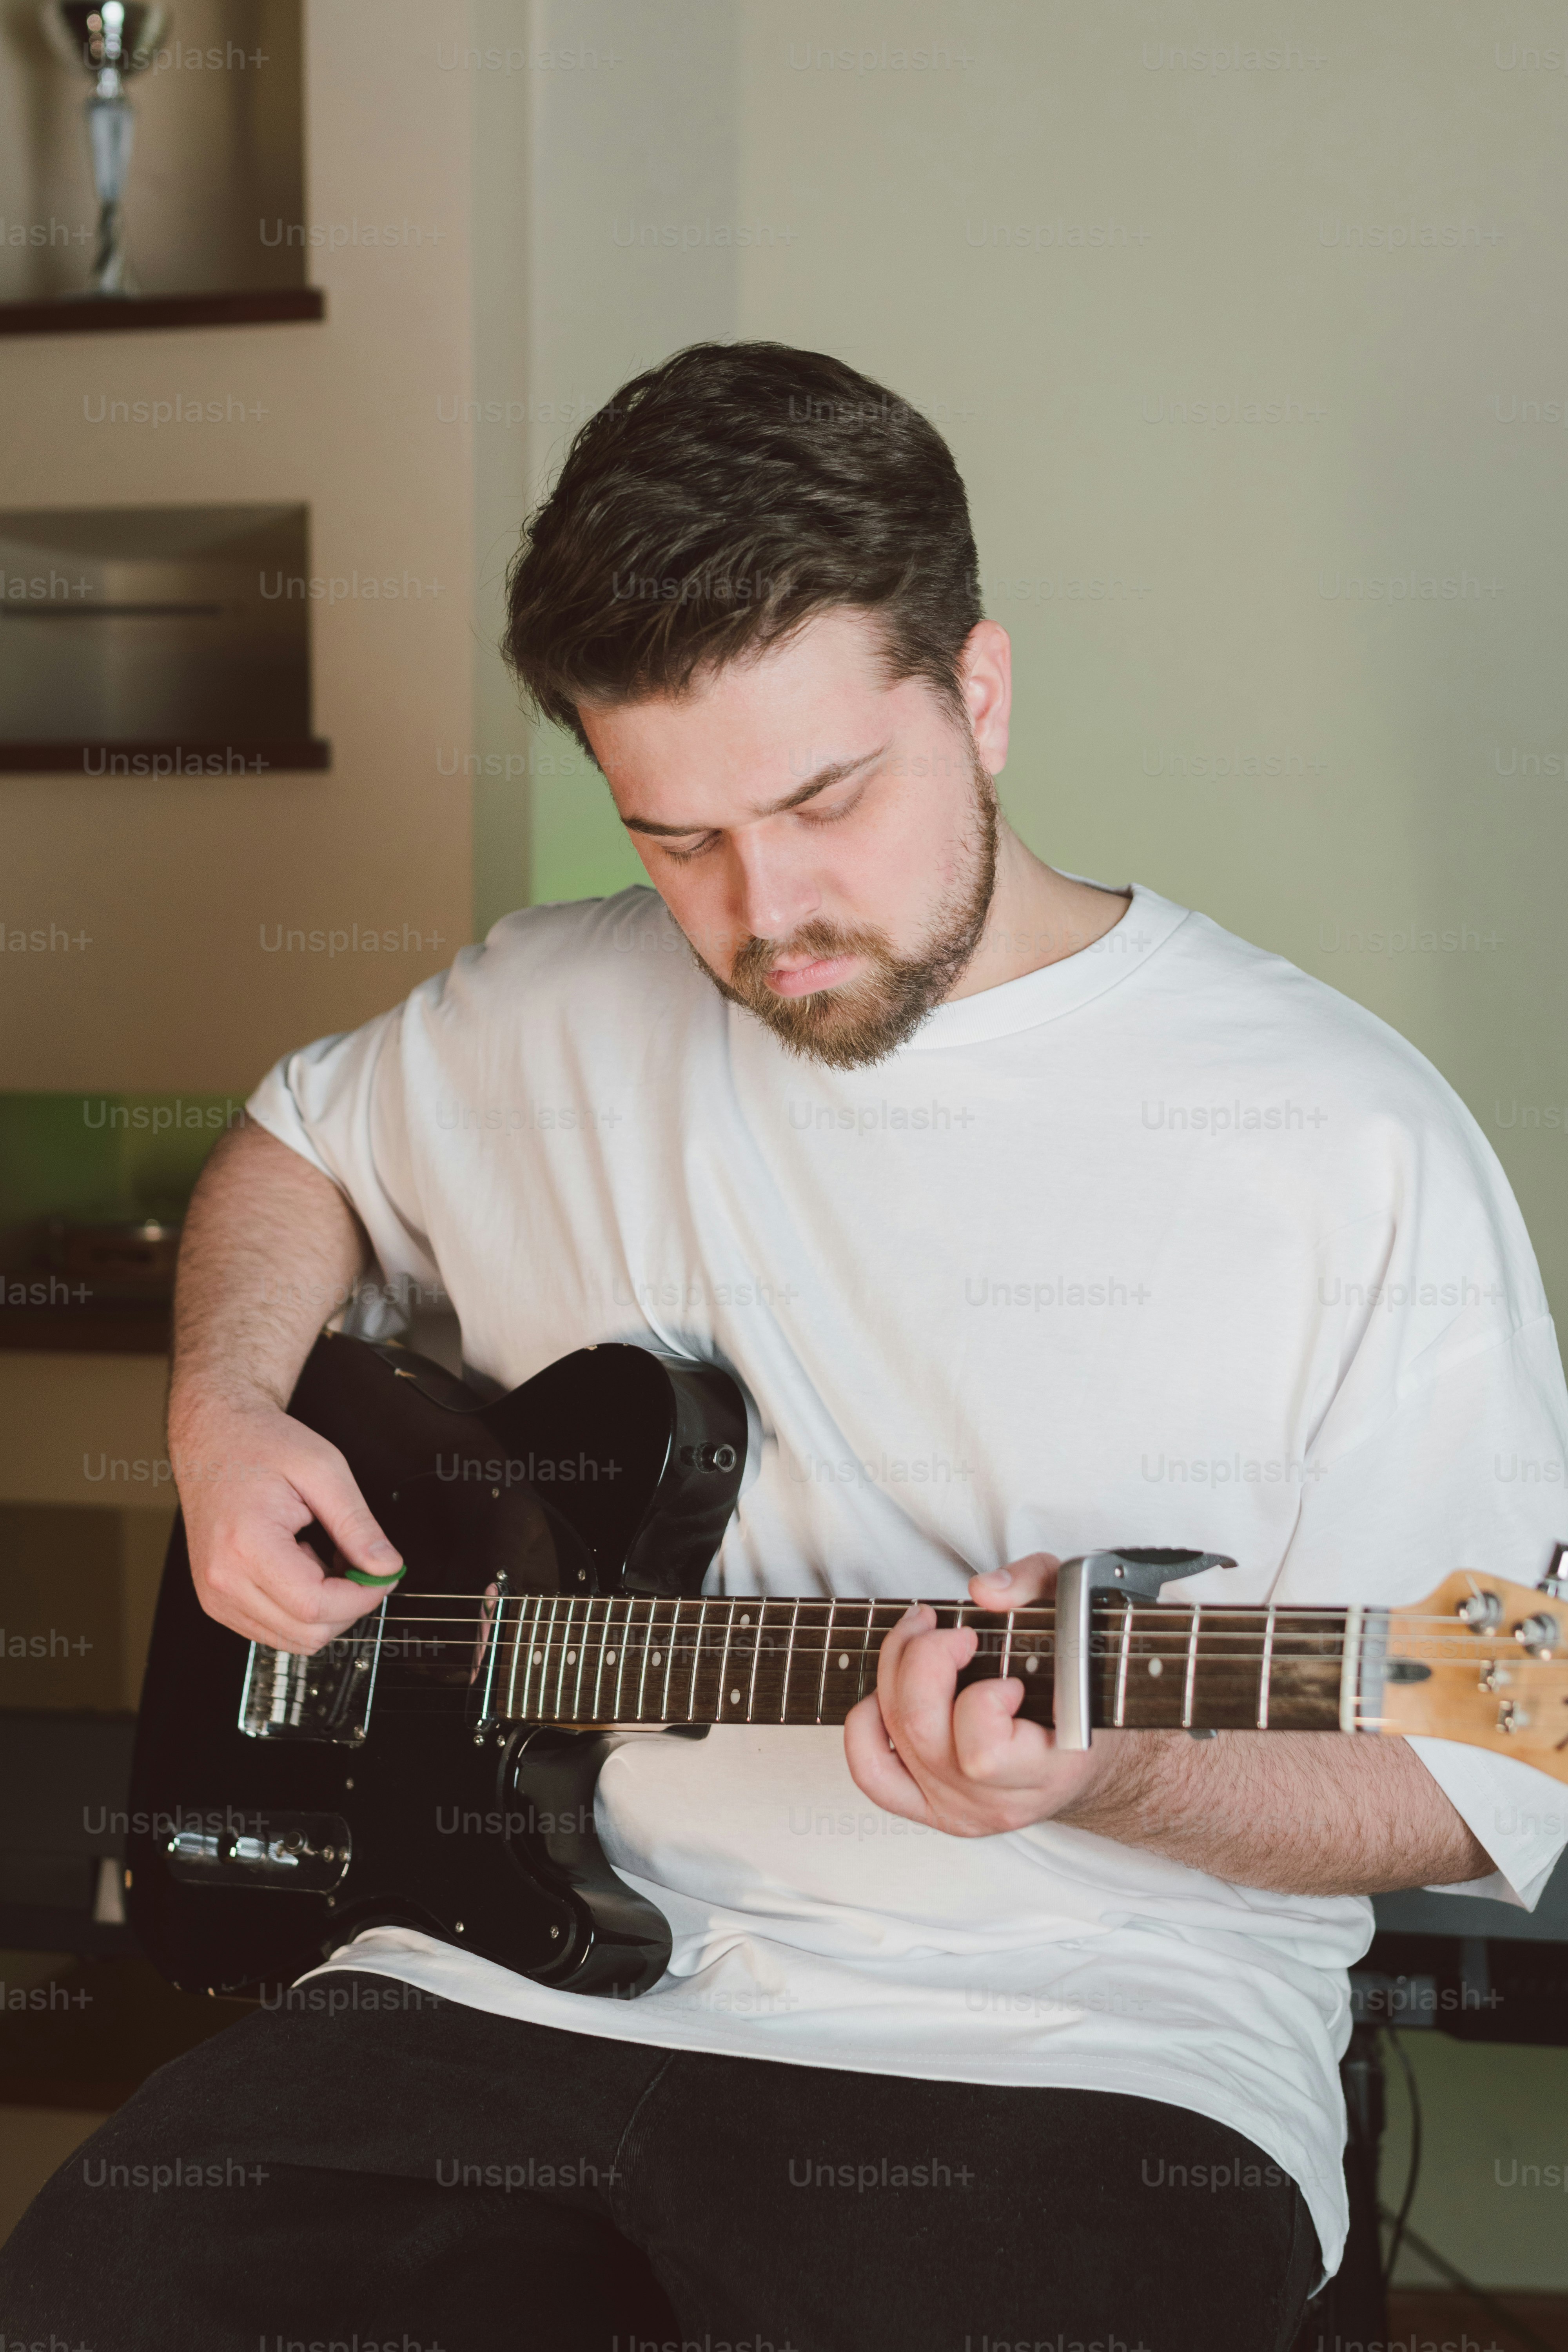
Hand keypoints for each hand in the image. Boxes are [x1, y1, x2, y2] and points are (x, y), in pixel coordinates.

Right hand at [174, 1399, 401, 1653]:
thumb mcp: (324, 1470)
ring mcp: (216, 1596)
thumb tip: (386, 1567)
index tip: (384, 1574)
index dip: (363, 1597)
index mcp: (246, 1546)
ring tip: (324, 1558)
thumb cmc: (259, 1445)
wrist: (212, 1439)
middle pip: (307, 1634)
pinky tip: (303, 1568)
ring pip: (293, 1640)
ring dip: (325, 1609)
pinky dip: (301, 1609)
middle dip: (348, 1606)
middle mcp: (222, 1581)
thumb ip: (357, 1525)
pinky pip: (274, 1630)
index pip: (315, 1606)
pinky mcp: (217, 1601)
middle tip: (359, 1563)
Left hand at [842, 1552, 1129, 1836]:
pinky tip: (887, 1693)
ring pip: (895, 1738)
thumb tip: (985, 1592)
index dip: (983, 1702)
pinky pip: (873, 1773)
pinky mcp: (930, 1806)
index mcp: (1050, 1770)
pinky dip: (865, 1726)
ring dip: (896, 1671)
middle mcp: (999, 1801)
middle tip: (958, 1635)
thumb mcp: (1078, 1612)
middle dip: (927, 1659)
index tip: (1008, 1678)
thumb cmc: (1084, 1681)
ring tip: (923, 1639)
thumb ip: (1038, 1586)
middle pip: (923, 1732)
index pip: (983, 1754)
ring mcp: (961, 1809)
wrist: (1090, 1751)